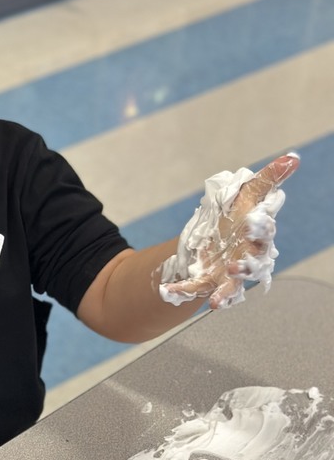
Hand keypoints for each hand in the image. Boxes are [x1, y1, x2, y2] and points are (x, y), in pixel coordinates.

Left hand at [159, 153, 298, 309]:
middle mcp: (246, 259)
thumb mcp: (248, 195)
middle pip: (252, 268)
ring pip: (230, 288)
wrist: (214, 239)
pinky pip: (194, 290)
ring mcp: (227, 275)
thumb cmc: (236, 217)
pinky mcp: (207, 283)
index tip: (252, 222)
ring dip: (224, 294)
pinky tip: (166, 291)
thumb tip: (293, 157)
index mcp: (257, 238)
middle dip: (245, 268)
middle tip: (235, 266)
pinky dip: (181, 292)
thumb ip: (268, 179)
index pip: (264, 234)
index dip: (260, 229)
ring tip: (214, 302)